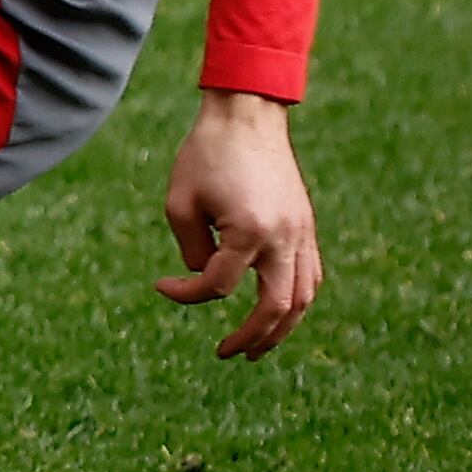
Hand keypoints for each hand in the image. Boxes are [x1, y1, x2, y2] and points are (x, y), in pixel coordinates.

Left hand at [157, 89, 323, 358]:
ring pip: (303, 298)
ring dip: (282, 328)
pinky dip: (296, 301)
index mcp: (248, 231)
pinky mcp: (307, 228)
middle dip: (252, 338)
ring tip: (256, 348)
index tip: (160, 286)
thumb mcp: (180, 202)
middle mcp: (284, 238)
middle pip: (276, 307)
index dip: (186, 293)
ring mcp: (303, 234)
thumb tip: (207, 278)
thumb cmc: (205, 155)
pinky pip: (311, 277)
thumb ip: (193, 249)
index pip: (218, 285)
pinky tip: (277, 313)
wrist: (247, 117)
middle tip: (226, 354)